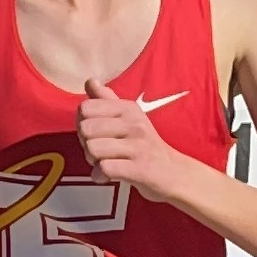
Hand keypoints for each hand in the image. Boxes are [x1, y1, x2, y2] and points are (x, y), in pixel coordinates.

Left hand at [74, 79, 179, 198]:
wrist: (173, 172)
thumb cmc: (144, 145)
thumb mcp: (128, 118)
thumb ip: (106, 100)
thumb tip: (90, 80)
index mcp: (128, 108)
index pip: (86, 107)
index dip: (83, 123)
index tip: (96, 133)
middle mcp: (134, 123)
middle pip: (86, 129)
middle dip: (86, 144)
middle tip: (101, 151)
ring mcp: (138, 146)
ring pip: (92, 148)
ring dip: (93, 161)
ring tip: (106, 162)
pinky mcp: (140, 169)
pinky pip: (105, 168)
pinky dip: (100, 175)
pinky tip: (108, 176)